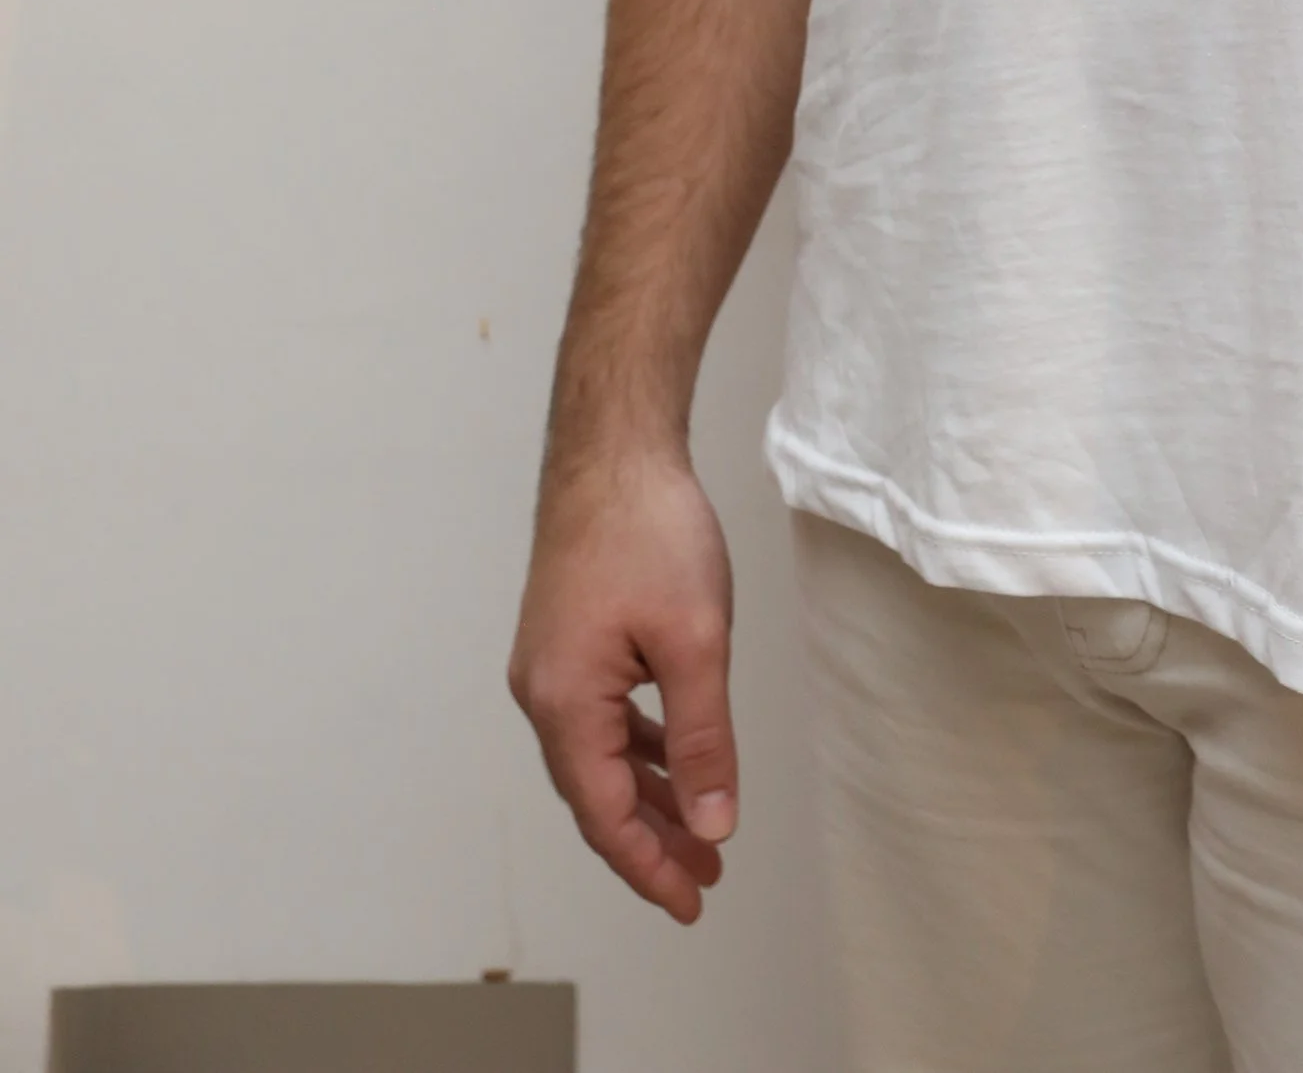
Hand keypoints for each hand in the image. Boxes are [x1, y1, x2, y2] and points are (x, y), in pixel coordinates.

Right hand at [509, 444, 740, 924]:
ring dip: (649, 795)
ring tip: (701, 832)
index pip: (605, 816)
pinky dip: (639, 746)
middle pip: (598, 794)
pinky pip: (603, 717)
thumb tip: (711, 823)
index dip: (650, 866)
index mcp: (564, 704)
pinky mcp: (568, 641)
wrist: (613, 450)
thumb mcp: (694, 641)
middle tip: (706, 880)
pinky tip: (673, 756)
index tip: (694, 900)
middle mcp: (543, 694)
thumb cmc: (650, 532)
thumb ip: (702, 739)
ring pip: (601, 756)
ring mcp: (551, 666)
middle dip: (652, 841)